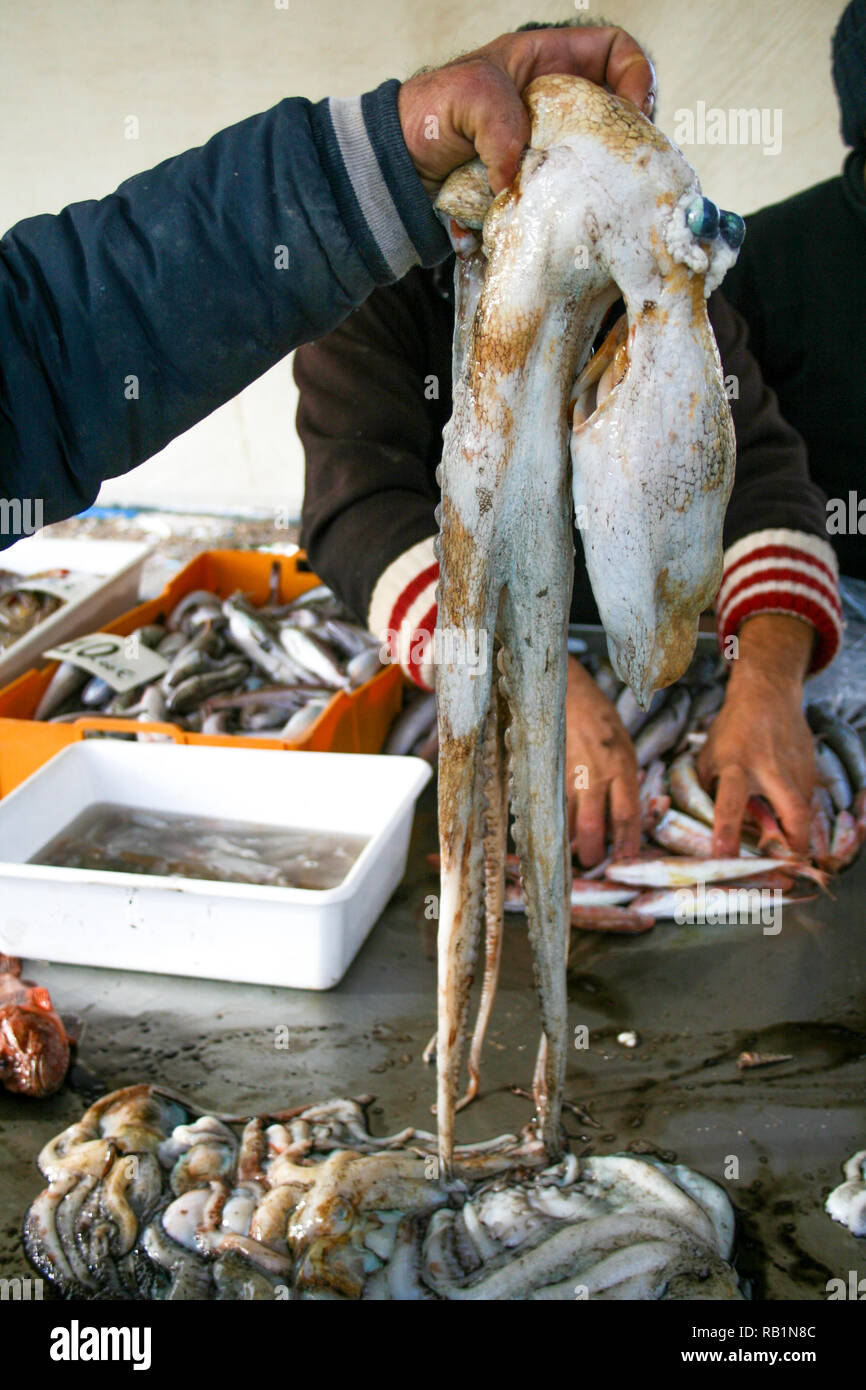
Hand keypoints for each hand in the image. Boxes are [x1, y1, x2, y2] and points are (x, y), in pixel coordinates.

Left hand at [398, 27, 655, 194]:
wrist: (401, 169)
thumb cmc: (429, 114)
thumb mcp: (467, 97)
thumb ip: (499, 124)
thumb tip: (515, 173)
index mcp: (550, 61)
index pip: (616, 52)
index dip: (637, 75)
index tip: (634, 112)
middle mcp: (558, 103)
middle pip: (619, 112)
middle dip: (626, 138)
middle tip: (622, 165)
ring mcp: (551, 147)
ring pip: (597, 161)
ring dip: (598, 180)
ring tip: (592, 197)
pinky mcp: (539, 187)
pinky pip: (567, 198)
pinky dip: (566, 210)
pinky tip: (560, 218)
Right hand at [566, 655, 640, 866]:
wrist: (568, 696)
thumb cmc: (602, 724)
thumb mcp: (626, 750)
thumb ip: (626, 783)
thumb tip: (624, 821)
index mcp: (621, 768)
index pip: (625, 815)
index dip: (626, 844)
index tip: (626, 861)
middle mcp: (594, 775)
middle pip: (592, 826)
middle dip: (592, 852)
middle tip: (593, 862)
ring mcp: (567, 776)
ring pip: (566, 822)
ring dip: (569, 843)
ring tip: (573, 853)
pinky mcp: (547, 774)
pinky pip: (549, 808)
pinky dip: (552, 824)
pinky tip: (554, 832)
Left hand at [696, 614, 815, 856]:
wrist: (767, 695)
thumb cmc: (731, 731)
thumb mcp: (708, 756)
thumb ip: (707, 789)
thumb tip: (699, 827)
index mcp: (736, 765)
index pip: (730, 803)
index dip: (727, 832)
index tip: (724, 858)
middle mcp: (770, 769)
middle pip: (791, 811)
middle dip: (794, 843)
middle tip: (788, 868)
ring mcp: (796, 769)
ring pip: (805, 810)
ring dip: (798, 834)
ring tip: (788, 852)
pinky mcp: (811, 769)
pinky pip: (808, 801)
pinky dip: (799, 817)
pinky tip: (789, 822)